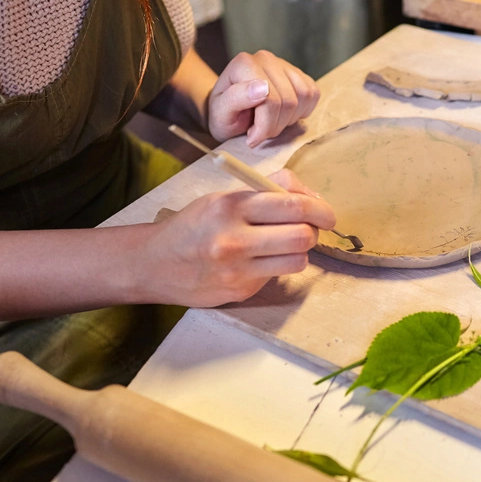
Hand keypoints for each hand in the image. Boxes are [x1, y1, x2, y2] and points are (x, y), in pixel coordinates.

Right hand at [141, 169, 334, 306]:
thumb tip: (310, 197)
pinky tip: (264, 260)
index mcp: (231, 206)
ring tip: (288, 245)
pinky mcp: (240, 290)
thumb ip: (266, 191)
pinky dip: (280, 266)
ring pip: (298, 260)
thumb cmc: (195, 226)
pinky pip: (278, 275)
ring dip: (301, 251)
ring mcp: (237, 269)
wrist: (155, 264)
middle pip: (302, 235)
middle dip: (314, 230)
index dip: (319, 208)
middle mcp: (234, 238)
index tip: (326, 213)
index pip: (292, 204)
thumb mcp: (223, 198)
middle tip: (311, 228)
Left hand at [206, 51, 319, 146]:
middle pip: (288, 101)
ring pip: (304, 97)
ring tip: (270, 122)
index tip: (251, 138)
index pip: (270, 100)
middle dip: (275, 126)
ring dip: (289, 119)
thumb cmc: (223, 115)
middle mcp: (265, 58)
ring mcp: (284, 64)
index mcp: (244, 64)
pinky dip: (303, 111)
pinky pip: (313, 93)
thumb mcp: (220, 113)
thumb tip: (263, 87)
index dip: (264, 126)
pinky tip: (284, 115)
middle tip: (260, 133)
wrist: (228, 112)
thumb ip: (236, 98)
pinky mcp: (298, 74)